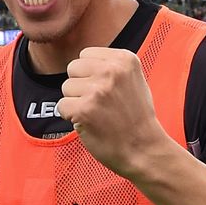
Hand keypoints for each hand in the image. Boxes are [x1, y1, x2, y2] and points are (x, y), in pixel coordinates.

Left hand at [57, 47, 163, 178]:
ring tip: (97, 114)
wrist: (144, 149)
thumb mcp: (133, 80)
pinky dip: (70, 117)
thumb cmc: (136, 118)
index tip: (106, 91)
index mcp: (124, 59)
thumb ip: (111, 66)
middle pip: (73, 68)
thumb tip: (83, 60)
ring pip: (66, 87)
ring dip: (76, 102)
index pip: (85, 55)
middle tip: (99, 104)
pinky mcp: (84, 109)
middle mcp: (111, 70)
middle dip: (80, 86)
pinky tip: (89, 123)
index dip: (89, 75)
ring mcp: (98, 90)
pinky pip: (61, 106)